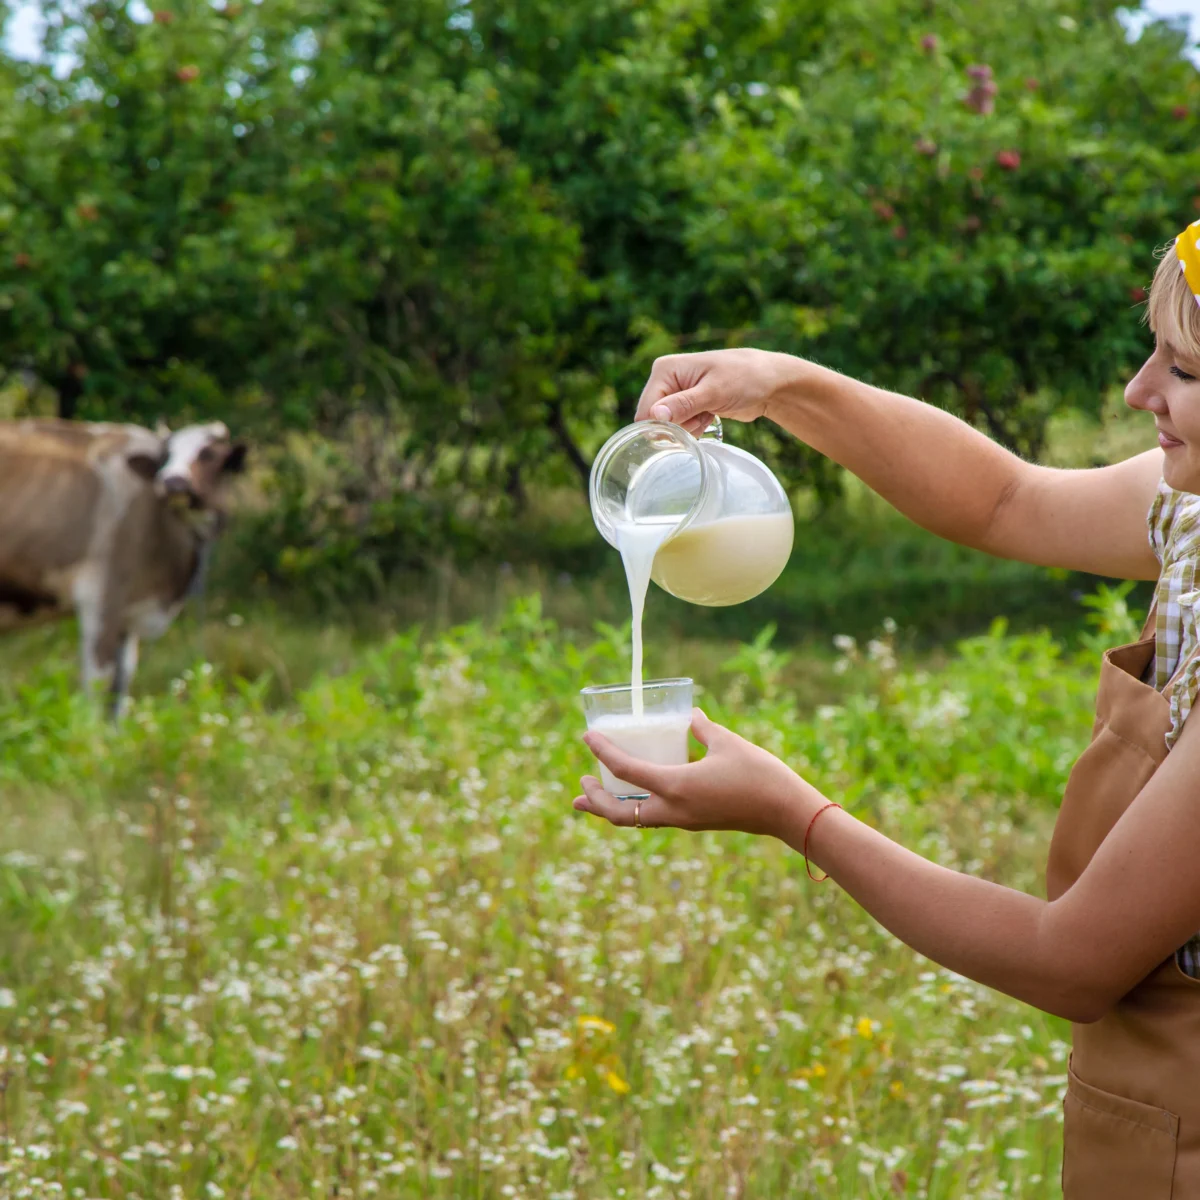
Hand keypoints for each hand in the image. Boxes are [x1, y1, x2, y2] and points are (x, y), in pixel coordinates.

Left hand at [575, 708, 817, 839]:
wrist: (786, 811)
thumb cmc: (759, 773)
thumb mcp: (726, 742)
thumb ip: (701, 728)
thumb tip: (689, 715)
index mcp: (676, 786)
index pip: (627, 770)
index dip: (603, 752)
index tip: (586, 737)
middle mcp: (674, 809)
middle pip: (620, 814)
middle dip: (595, 802)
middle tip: (580, 786)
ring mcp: (684, 820)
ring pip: (636, 820)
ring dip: (611, 809)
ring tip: (590, 798)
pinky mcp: (695, 822)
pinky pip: (655, 818)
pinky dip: (636, 808)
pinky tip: (637, 795)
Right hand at [635, 348, 803, 436]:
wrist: (769, 382)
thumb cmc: (745, 378)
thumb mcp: (714, 392)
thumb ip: (683, 405)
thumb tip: (654, 416)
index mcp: (665, 369)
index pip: (646, 409)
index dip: (662, 424)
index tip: (687, 425)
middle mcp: (666, 380)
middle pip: (656, 419)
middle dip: (679, 426)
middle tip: (702, 416)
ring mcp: (677, 393)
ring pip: (670, 426)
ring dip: (690, 428)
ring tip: (709, 413)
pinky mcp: (688, 404)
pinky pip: (682, 427)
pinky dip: (696, 427)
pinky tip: (710, 416)